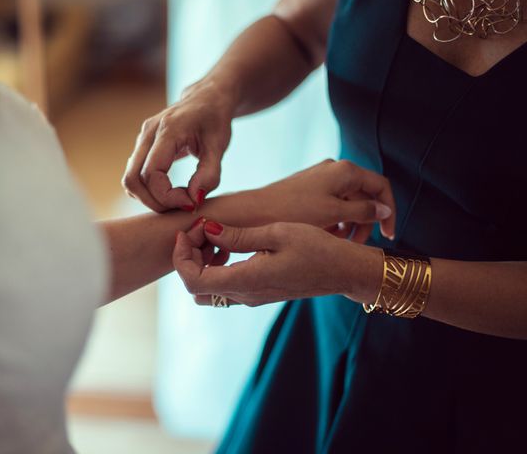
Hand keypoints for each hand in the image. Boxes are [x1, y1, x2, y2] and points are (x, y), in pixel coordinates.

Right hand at [122, 81, 233, 211]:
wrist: (207, 98)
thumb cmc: (215, 119)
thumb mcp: (220, 145)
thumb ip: (209, 174)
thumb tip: (193, 200)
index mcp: (167, 130)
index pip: (152, 173)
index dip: (168, 196)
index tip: (191, 203)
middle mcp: (148, 133)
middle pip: (133, 179)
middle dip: (155, 202)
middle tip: (183, 206)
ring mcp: (141, 139)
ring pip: (131, 180)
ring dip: (151, 198)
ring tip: (179, 199)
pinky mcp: (142, 147)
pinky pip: (136, 176)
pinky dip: (149, 191)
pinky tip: (172, 191)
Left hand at [173, 220, 381, 306]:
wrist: (345, 271)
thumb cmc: (318, 248)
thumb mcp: (277, 233)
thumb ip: (239, 235)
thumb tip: (206, 229)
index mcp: (247, 281)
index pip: (193, 280)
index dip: (182, 256)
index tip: (191, 230)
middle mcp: (245, 295)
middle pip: (196, 288)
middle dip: (189, 259)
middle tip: (203, 231)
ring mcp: (252, 297)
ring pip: (209, 289)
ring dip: (203, 263)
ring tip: (218, 235)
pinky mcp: (259, 292)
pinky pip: (226, 286)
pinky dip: (218, 267)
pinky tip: (233, 245)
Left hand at [251, 159, 396, 241]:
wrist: (252, 214)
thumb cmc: (292, 212)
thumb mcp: (333, 214)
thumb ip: (363, 211)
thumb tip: (384, 210)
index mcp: (345, 171)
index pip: (381, 186)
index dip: (389, 211)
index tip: (388, 235)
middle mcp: (334, 170)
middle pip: (365, 196)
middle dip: (367, 222)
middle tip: (360, 244)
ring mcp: (320, 180)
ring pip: (348, 203)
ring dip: (351, 224)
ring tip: (342, 243)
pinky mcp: (308, 191)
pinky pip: (332, 206)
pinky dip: (335, 221)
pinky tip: (327, 237)